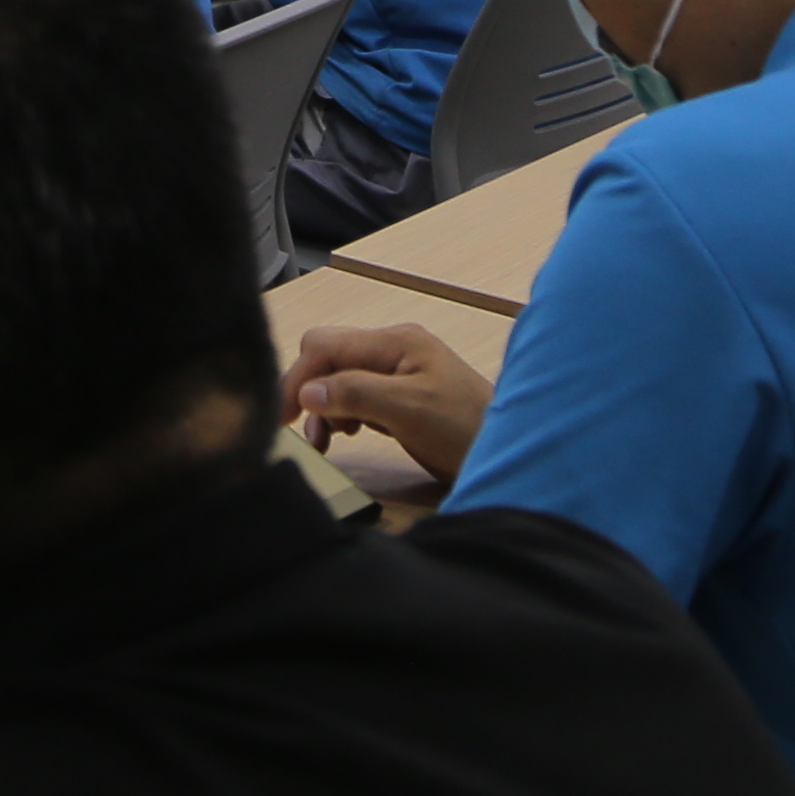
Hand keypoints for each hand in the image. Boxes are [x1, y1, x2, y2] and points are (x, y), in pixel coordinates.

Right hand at [282, 319, 485, 486]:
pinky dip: (342, 415)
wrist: (513, 452)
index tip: (282, 417)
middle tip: (300, 432)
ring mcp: (397, 374)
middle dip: (308, 391)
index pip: (326, 345)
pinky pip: (356, 398)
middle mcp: (392, 351)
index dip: (298, 377)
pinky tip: (342, 436)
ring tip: (324, 443)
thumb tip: (307, 394)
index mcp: (394, 342)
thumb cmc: (465, 428)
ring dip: (324, 408)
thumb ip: (358, 394)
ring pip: (339, 380)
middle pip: (329, 358)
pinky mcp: (400, 399)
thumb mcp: (410, 410)